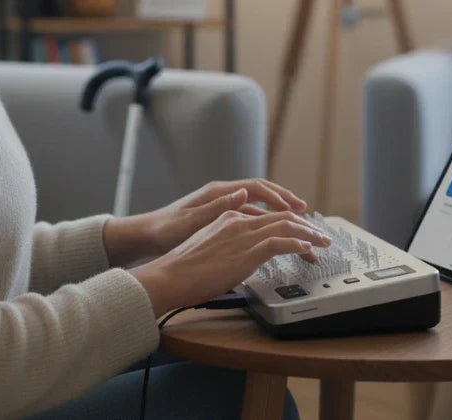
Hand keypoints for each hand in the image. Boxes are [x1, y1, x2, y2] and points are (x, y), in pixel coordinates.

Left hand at [104, 179, 307, 265]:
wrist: (147, 235)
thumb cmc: (166, 229)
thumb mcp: (192, 220)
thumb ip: (219, 207)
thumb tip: (243, 193)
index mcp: (219, 192)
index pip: (257, 188)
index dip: (279, 197)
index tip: (295, 208)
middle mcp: (222, 195)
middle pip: (262, 193)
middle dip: (285, 200)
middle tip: (304, 212)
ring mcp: (221, 205)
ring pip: (257, 206)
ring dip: (277, 212)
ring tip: (296, 221)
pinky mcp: (219, 217)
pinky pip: (249, 216)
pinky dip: (264, 221)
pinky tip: (272, 232)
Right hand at [129, 206, 332, 316]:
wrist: (169, 275)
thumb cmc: (182, 270)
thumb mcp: (208, 250)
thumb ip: (226, 248)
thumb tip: (236, 260)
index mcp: (228, 218)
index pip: (265, 216)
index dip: (286, 222)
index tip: (299, 231)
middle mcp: (238, 220)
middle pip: (280, 217)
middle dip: (304, 226)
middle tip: (320, 237)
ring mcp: (243, 233)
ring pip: (286, 225)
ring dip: (308, 234)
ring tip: (322, 243)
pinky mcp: (247, 249)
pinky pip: (280, 242)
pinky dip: (298, 243)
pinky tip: (308, 249)